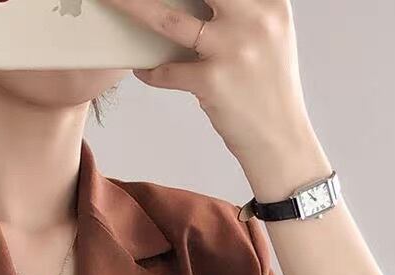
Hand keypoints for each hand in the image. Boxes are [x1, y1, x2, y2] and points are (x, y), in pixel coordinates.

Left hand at [104, 0, 329, 195]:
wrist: (281, 141)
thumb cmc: (269, 88)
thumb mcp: (269, 35)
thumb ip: (244, 9)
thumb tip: (200, 1)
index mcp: (270, 2)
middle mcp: (254, 19)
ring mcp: (232, 49)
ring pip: (167, 20)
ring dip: (133, 8)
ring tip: (113, 1)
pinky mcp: (212, 82)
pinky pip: (167, 70)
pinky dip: (152, 71)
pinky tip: (145, 70)